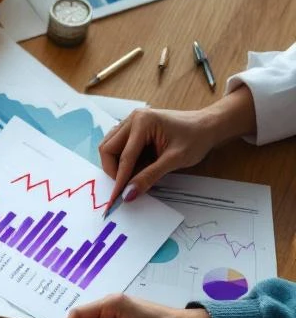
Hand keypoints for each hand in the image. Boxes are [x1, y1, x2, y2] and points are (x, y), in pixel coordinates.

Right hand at [100, 86, 255, 204]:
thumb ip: (149, 177)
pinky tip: (135, 167)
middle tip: (125, 186)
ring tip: (131, 176)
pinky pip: (117, 146)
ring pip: (109, 147)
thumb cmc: (196, 139)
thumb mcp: (174, 160)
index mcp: (142, 122)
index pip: (124, 156)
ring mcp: (131, 122)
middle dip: (113, 170)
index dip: (119, 179)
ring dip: (115, 165)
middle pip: (108, 149)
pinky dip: (120, 160)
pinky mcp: (133, 128)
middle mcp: (132, 119)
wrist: (208, 126)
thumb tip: (128, 195)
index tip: (115, 198)